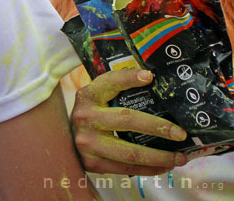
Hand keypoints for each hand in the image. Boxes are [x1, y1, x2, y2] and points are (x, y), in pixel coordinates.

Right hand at [71, 69, 188, 175]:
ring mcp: (87, 142)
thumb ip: (116, 94)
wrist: (65, 140)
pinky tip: (163, 166)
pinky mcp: (92, 162)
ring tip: (180, 157)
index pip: (109, 82)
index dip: (128, 78)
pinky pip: (126, 168)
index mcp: (88, 96)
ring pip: (130, 152)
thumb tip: (153, 86)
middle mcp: (85, 117)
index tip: (149, 77)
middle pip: (127, 120)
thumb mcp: (96, 100)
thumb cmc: (90, 116)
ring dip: (159, 156)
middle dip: (158, 127)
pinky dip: (149, 169)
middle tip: (181, 134)